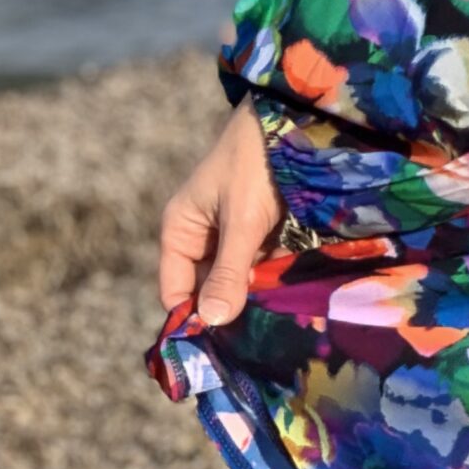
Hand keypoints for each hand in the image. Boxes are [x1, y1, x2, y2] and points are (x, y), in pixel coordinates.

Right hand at [157, 96, 284, 325]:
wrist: (292, 121)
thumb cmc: (255, 164)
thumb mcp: (241, 220)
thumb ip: (228, 270)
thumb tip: (211, 320)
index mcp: (181, 230)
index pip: (176, 291)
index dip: (192, 317)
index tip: (218, 348)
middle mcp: (202, 236)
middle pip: (207, 288)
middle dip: (228, 310)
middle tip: (252, 344)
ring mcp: (232, 234)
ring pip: (237, 280)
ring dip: (254, 298)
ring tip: (274, 328)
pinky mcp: (261, 231)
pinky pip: (261, 266)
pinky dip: (272, 281)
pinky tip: (289, 302)